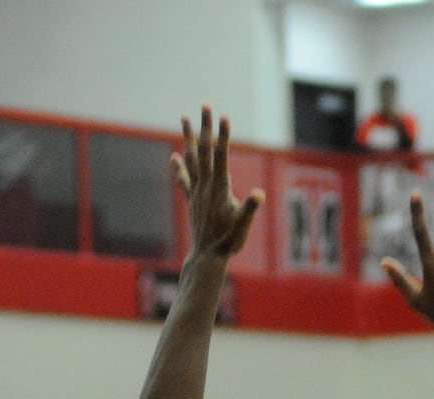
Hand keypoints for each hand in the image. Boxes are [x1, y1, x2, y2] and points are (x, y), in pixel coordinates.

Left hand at [171, 106, 264, 259]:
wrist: (206, 257)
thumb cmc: (228, 242)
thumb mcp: (243, 226)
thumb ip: (249, 209)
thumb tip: (258, 195)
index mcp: (219, 189)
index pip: (221, 156)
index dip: (223, 137)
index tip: (224, 117)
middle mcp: (205, 186)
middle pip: (205, 151)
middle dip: (206, 128)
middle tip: (205, 106)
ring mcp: (196, 192)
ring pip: (192, 159)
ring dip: (189, 138)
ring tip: (185, 119)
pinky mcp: (192, 201)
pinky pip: (184, 179)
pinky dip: (179, 166)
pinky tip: (175, 155)